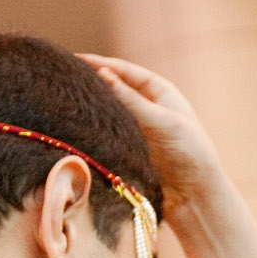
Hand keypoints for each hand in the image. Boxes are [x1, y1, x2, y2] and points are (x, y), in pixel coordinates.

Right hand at [78, 54, 228, 214]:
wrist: (196, 198)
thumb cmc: (190, 154)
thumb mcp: (162, 122)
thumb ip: (132, 100)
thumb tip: (102, 74)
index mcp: (160, 92)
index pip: (125, 71)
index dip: (99, 64)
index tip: (72, 60)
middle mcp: (147, 107)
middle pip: (113, 90)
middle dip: (90, 85)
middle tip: (60, 80)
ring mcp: (137, 129)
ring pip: (108, 114)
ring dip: (90, 110)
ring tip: (62, 103)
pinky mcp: (129, 150)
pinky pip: (107, 136)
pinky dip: (93, 131)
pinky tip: (74, 129)